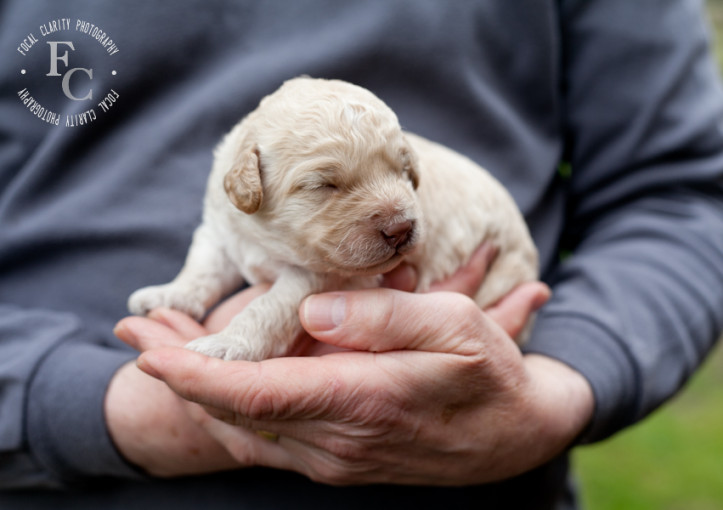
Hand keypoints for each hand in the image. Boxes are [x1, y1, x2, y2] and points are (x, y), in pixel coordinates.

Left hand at [130, 245, 591, 484]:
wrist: (515, 435)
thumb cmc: (489, 373)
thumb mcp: (456, 326)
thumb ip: (385, 316)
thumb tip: (316, 312)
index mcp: (362, 401)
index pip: (258, 395)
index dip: (197, 377)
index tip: (149, 354)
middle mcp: (337, 440)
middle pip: (234, 414)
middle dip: (179, 376)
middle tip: (136, 330)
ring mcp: (334, 457)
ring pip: (243, 430)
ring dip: (197, 392)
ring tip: (161, 344)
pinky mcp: (337, 459)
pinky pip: (265, 439)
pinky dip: (228, 410)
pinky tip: (213, 382)